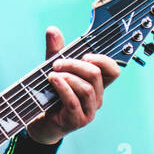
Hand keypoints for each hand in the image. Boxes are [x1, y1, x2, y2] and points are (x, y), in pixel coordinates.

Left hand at [25, 26, 120, 144]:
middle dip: (75, 65)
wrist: (40, 123)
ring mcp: (89, 111)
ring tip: (52, 74)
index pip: (113, 70)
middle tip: (56, 63)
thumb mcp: (54, 71)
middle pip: (95, 75)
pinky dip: (63, 88)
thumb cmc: (50, 96)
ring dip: (68, 77)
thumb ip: (56, 52)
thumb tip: (52, 29)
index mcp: (97, 85)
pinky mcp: (77, 121)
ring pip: (87, 88)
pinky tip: (53, 80)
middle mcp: (97, 98)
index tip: (83, 55)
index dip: (103, 60)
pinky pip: (74, 102)